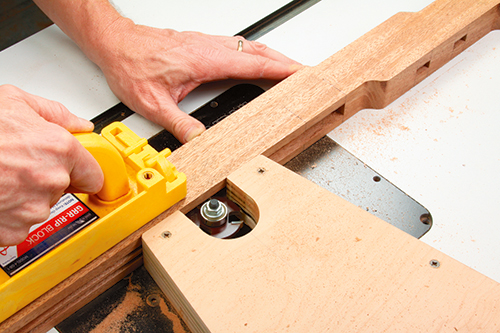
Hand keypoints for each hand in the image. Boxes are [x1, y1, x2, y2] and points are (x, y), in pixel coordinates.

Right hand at [0, 85, 103, 245]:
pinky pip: (21, 224)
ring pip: (41, 206)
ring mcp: (33, 208)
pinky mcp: (13, 229)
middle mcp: (51, 180)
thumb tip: (79, 124)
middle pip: (64, 188)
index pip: (94, 174)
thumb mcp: (14, 102)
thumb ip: (55, 113)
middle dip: (49, 178)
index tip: (80, 172)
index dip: (84, 171)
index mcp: (59, 148)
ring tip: (3, 177)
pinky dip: (9, 214)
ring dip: (27, 195)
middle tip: (22, 165)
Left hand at [92, 21, 301, 142]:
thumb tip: (200, 140)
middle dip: (284, 60)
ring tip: (287, 67)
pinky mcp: (201, 43)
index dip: (280, 68)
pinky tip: (256, 61)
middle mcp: (209, 48)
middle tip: (304, 71)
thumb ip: (179, 123)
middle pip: (257, 51)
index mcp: (205, 60)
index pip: (253, 64)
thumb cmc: (131, 66)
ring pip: (248, 46)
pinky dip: (255, 53)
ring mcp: (206, 43)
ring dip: (271, 55)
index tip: (301, 72)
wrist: (115, 44)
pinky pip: (237, 46)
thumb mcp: (153, 103)